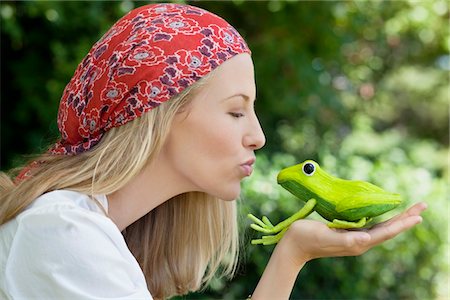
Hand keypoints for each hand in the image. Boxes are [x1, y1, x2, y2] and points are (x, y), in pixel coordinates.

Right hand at [280, 202, 426, 265]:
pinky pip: (370, 225)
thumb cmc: (306, 238)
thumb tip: (366, 239)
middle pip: (388, 229)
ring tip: (410, 210)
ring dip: (397, 218)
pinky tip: (384, 213)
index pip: (386, 232)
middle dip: (405, 218)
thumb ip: (346, 240)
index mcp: (357, 243)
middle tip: (422, 206)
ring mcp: (353, 237)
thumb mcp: (325, 236)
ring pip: (381, 227)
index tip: (418, 215)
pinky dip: (382, 218)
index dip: (402, 223)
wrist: (293, 245)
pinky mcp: (347, 233)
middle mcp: (359, 241)